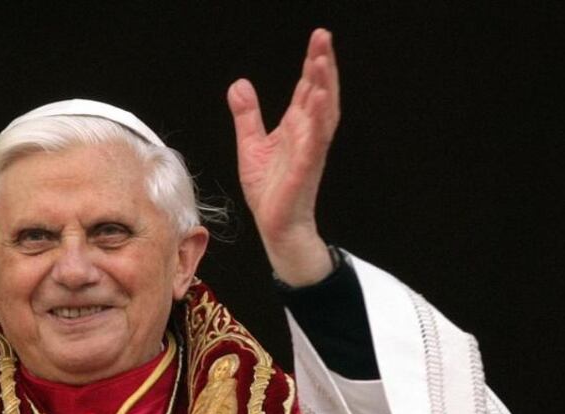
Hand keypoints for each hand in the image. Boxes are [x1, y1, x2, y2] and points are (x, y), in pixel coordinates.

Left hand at [227, 29, 339, 285]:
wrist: (275, 225)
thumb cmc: (270, 189)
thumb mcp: (251, 144)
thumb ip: (247, 115)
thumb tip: (239, 84)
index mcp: (296, 127)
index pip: (307, 88)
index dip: (312, 63)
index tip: (317, 38)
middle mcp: (307, 134)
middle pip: (320, 93)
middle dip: (323, 65)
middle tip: (323, 37)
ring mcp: (309, 151)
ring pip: (322, 114)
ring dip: (325, 87)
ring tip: (323, 61)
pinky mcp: (304, 169)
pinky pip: (314, 143)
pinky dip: (316, 122)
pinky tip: (317, 101)